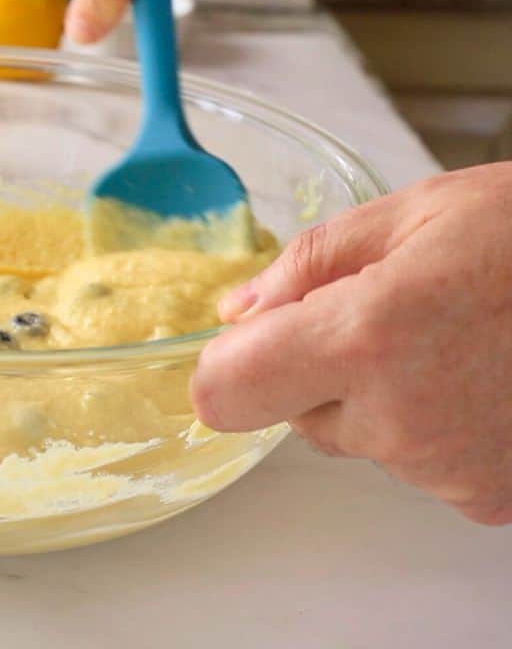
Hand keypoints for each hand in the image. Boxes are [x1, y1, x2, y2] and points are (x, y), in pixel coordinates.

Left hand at [191, 162, 511, 525]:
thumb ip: (307, 264)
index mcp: (367, 337)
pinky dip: (432, 425)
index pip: (223, 394)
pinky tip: (484, 377)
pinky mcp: (487, 497)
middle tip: (395, 314)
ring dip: (380, 395)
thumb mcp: (414, 212)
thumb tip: (238, 311)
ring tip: (456, 338)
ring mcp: (448, 469)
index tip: (253, 340)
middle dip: (318, 365)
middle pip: (291, 412)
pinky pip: (416, 462)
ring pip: (356, 436)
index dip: (226, 365)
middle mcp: (401, 420)